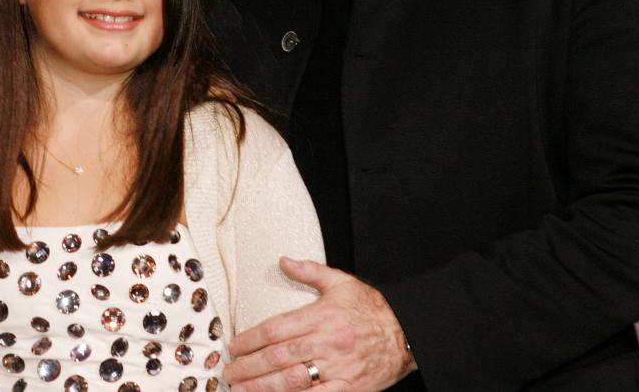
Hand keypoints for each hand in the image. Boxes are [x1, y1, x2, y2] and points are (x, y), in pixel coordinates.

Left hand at [223, 257, 415, 390]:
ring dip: (263, 387)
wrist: (408, 333)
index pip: (276, 329)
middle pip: (279, 357)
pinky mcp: (349, 387)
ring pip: (293, 381)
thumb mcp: (341, 283)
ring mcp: (338, 368)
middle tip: (230, 371)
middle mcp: (327, 343)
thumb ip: (310, 271)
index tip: (234, 345)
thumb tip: (283, 260)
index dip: (251, 339)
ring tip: (241, 389)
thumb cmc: (372, 309)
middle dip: (250, 366)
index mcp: (321, 316)